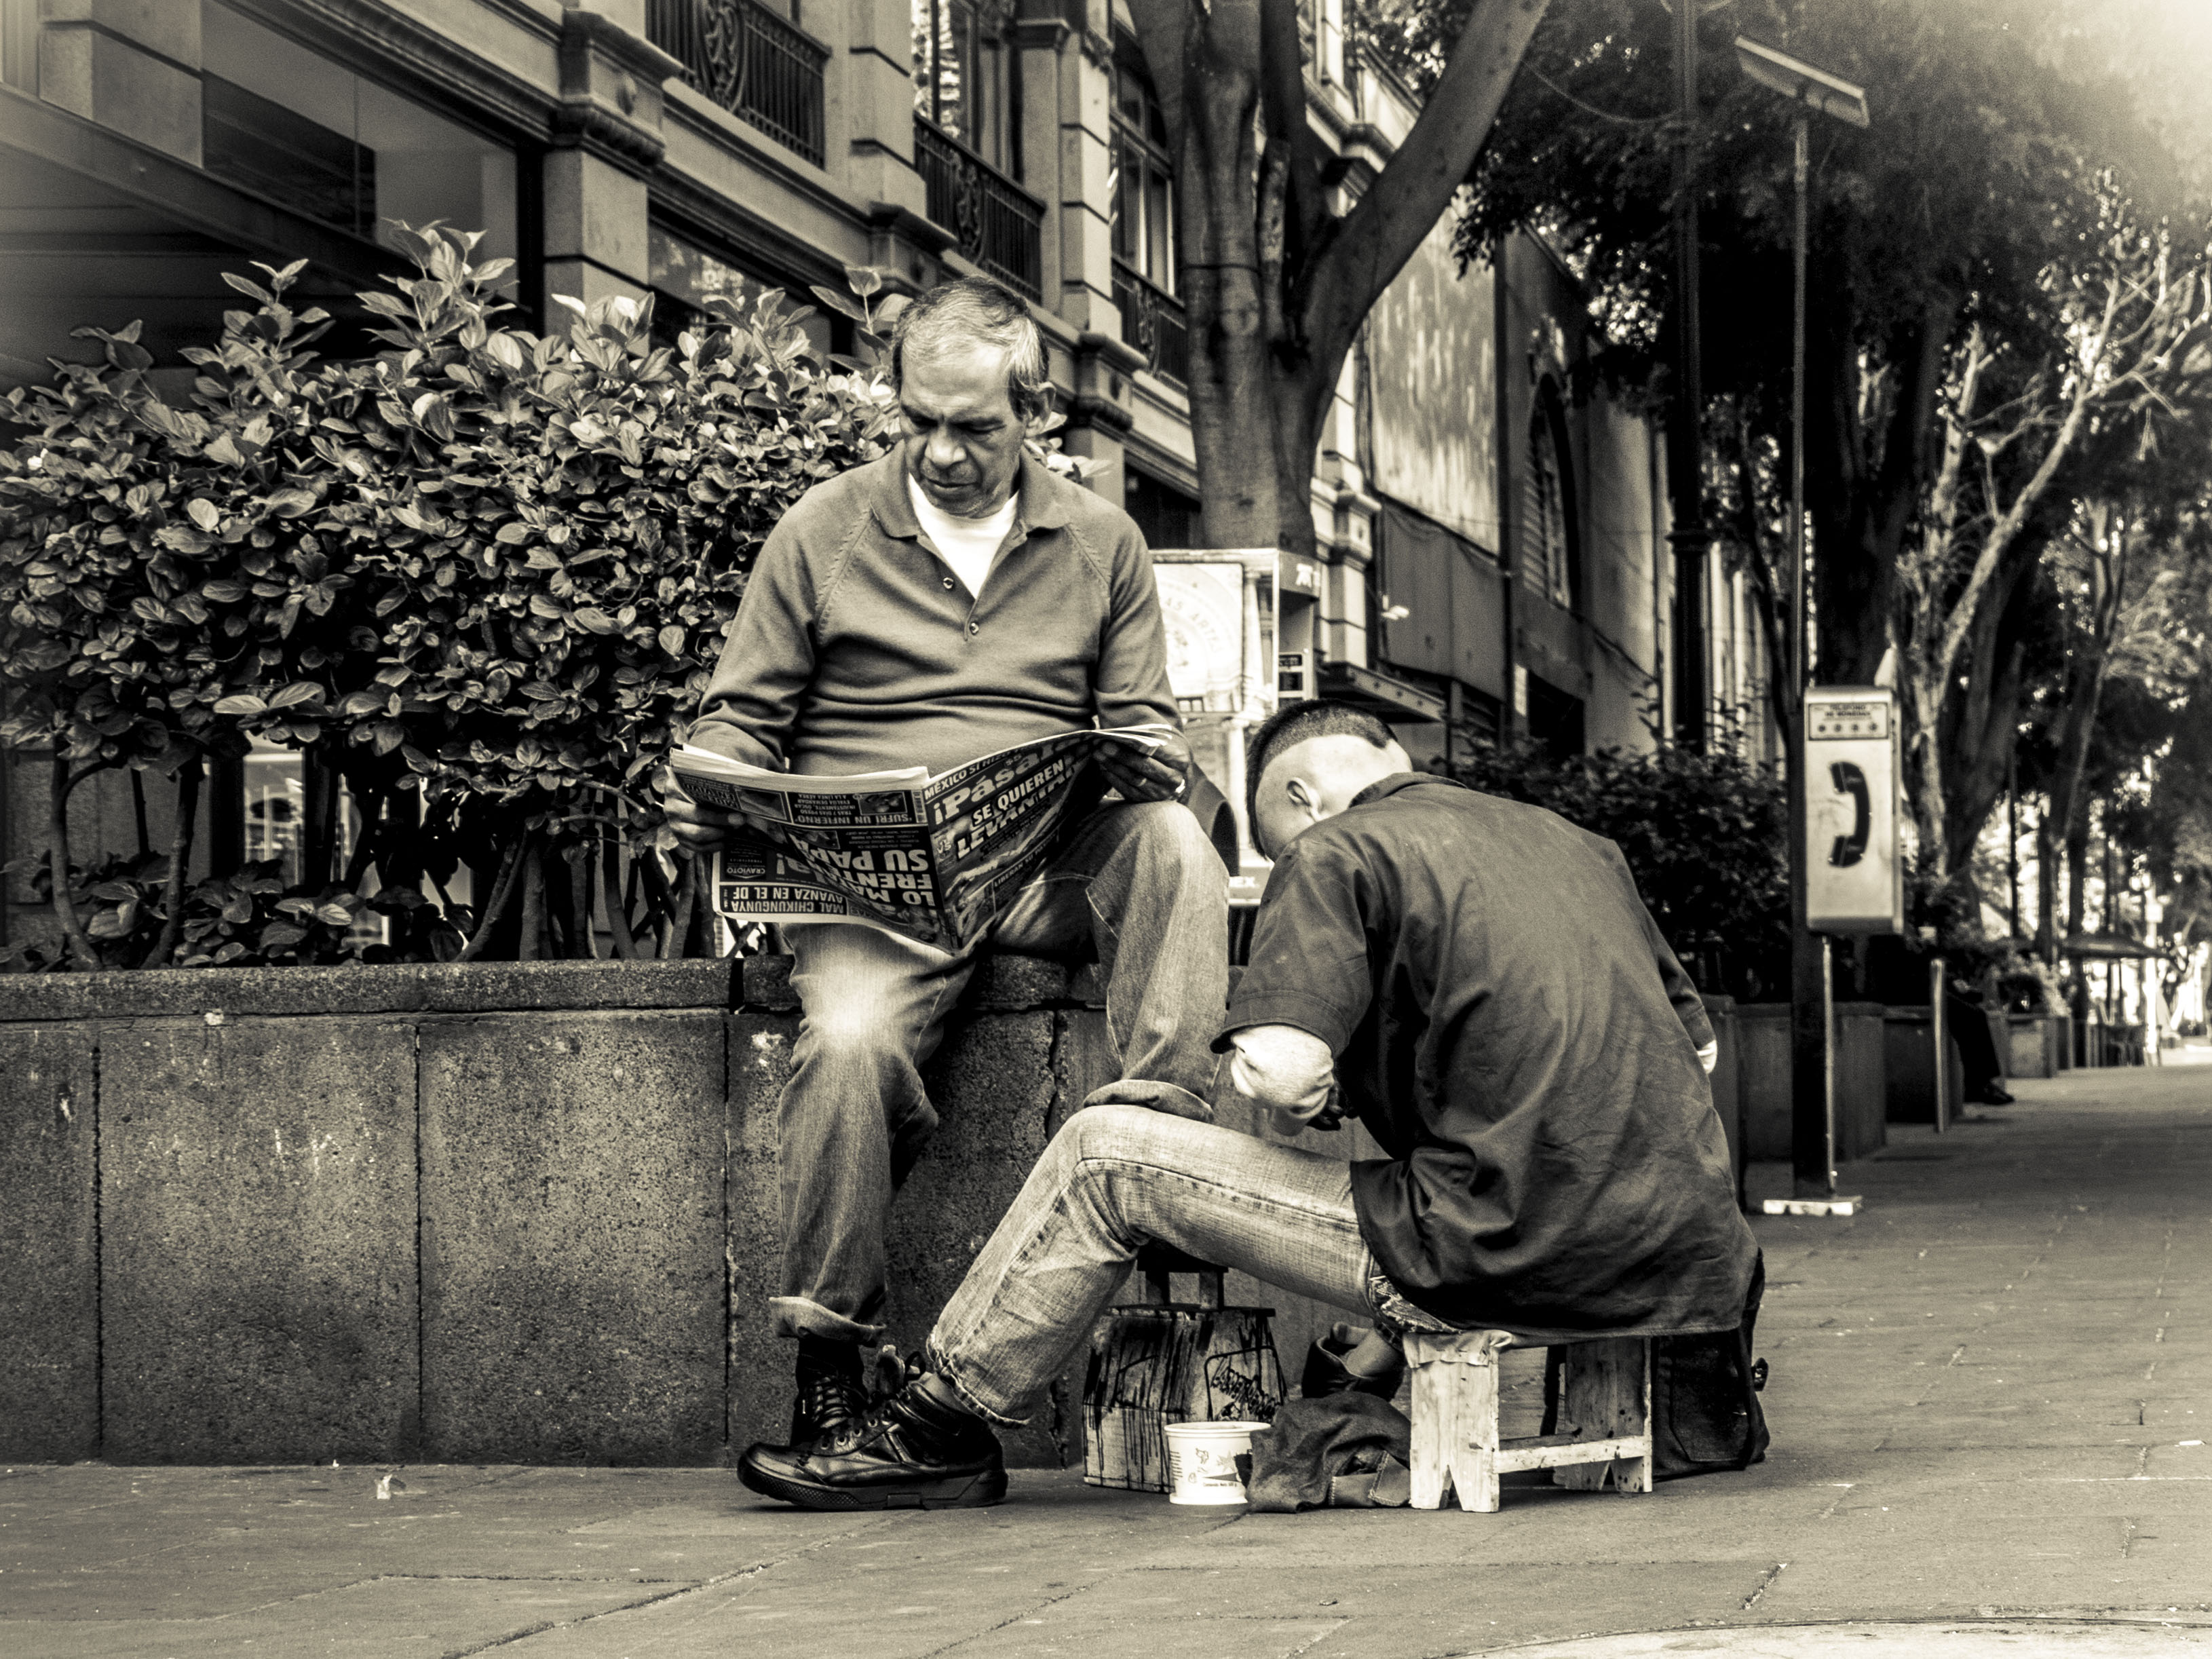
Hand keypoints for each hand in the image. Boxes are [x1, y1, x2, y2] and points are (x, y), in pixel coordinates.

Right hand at [658, 775, 785, 853]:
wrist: (692, 794)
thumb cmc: (704, 786)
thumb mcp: (709, 778)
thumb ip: (721, 782)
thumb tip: (747, 791)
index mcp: (675, 787)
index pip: (695, 797)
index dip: (717, 807)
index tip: (737, 811)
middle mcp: (671, 807)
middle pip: (697, 817)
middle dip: (722, 821)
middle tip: (741, 821)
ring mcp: (674, 825)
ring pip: (697, 835)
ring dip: (720, 834)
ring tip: (735, 830)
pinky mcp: (680, 839)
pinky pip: (697, 847)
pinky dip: (714, 846)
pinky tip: (727, 841)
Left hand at [1096, 728, 1192, 803]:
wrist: (1168, 774)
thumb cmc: (1161, 752)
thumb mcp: (1161, 743)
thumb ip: (1146, 738)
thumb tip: (1119, 734)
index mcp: (1180, 760)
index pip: (1156, 751)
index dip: (1134, 744)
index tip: (1115, 737)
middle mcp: (1173, 779)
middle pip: (1144, 766)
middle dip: (1122, 755)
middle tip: (1103, 746)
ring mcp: (1161, 793)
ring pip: (1134, 779)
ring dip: (1114, 766)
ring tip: (1098, 754)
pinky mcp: (1148, 801)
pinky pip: (1128, 790)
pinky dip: (1114, 778)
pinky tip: (1103, 767)